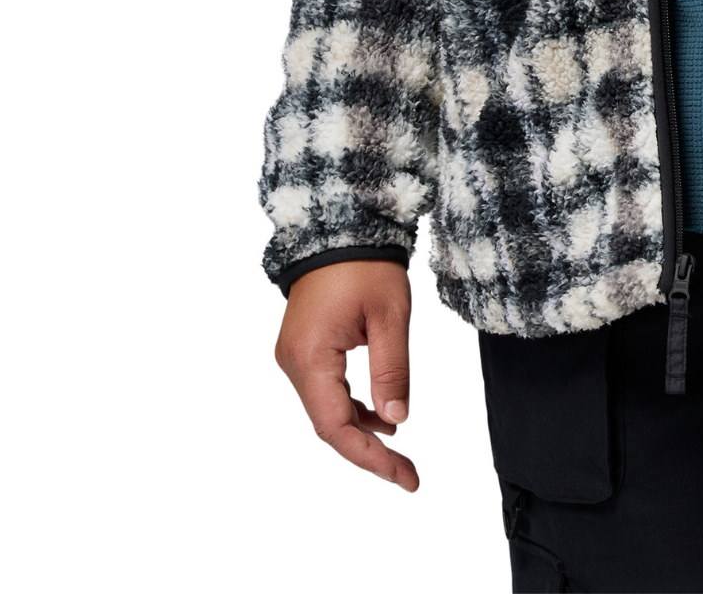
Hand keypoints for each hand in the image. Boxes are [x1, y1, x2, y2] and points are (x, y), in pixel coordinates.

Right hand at [274, 259, 417, 489]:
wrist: (340, 226)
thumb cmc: (365, 264)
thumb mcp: (390, 315)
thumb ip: (392, 371)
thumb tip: (398, 421)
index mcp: (311, 357)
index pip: (336, 427)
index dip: (370, 458)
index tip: (405, 476)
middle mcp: (294, 363)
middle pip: (329, 424)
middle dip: (369, 451)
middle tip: (408, 473)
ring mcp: (296, 357)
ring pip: (327, 410)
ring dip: (361, 430)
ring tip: (400, 451)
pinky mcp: (304, 349)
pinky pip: (326, 390)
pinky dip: (353, 407)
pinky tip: (381, 415)